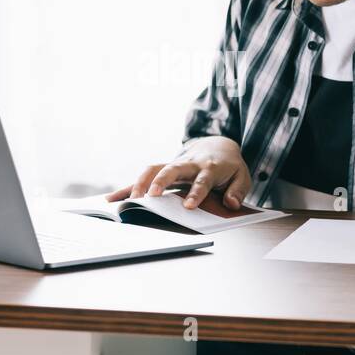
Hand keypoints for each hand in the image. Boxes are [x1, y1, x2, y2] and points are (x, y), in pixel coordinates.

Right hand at [105, 136, 251, 209]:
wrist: (218, 146)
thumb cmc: (229, 167)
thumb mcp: (242, 177)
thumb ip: (237, 191)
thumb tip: (231, 203)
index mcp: (210, 167)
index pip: (202, 180)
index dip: (196, 193)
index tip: (189, 207)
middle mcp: (188, 164)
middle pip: (172, 169)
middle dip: (161, 182)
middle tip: (152, 196)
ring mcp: (173, 165)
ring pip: (153, 170)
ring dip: (140, 184)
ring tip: (129, 201)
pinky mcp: (162, 170)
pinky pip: (143, 178)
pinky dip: (127, 188)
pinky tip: (112, 199)